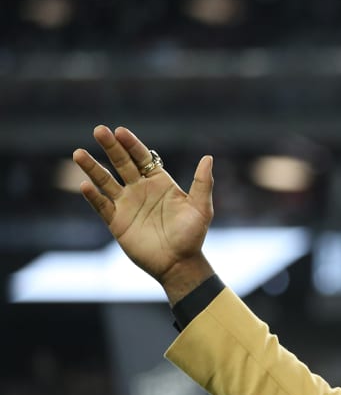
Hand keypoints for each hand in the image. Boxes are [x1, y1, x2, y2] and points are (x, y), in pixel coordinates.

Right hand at [74, 126, 215, 303]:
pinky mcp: (116, 221)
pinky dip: (92, 195)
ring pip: (105, 181)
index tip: (120, 131)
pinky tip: (85, 185)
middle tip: (99, 130)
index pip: (142, 158)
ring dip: (92, 167)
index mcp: (159, 182)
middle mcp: (140, 189)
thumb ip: (202, 183)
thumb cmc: (192, 235)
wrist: (179, 263)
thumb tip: (208, 157)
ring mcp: (126, 204)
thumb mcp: (200, 208)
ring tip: (78, 153)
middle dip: (110, 147)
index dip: (131, 144)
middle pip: (121, 163)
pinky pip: (101, 205)